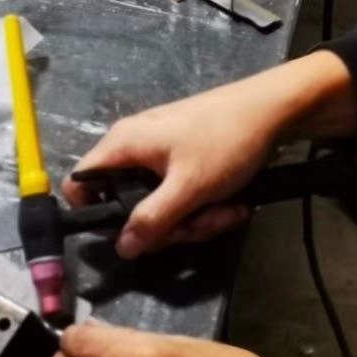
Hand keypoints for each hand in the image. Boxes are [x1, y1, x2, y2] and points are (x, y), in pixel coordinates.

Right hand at [65, 52, 356, 257]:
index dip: (93, 212)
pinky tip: (233, 205)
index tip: (128, 234)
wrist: (276, 109)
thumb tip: (121, 248)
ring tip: (227, 211)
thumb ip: (152, 220)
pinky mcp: (186, 158)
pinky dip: (204, 204)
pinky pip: (182, 193)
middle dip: (168, 224)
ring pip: (161, 203)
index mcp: (123, 145)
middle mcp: (135, 146)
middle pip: (127, 203)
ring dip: (194, 219)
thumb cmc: (226, 141)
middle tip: (198, 224)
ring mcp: (162, 152)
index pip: (79, 182)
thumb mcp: (189, 188)